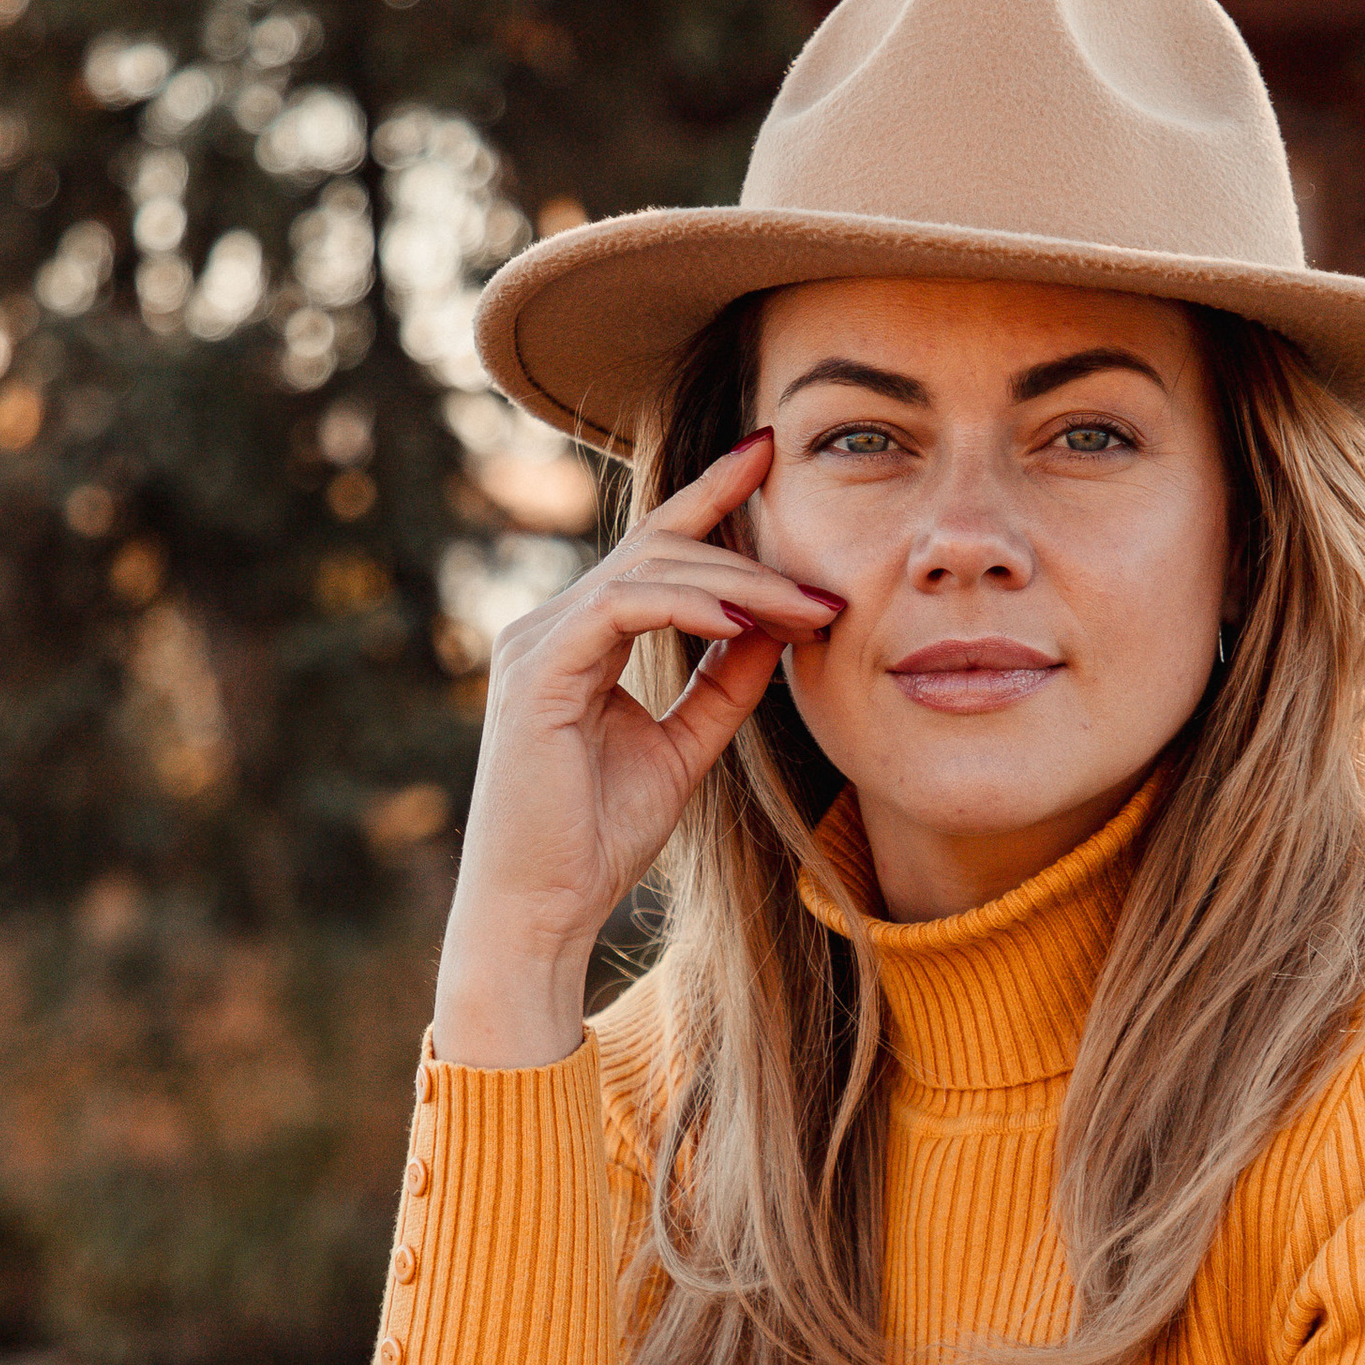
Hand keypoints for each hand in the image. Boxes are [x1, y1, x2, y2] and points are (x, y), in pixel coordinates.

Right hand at [431, 430, 839, 1066]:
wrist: (540, 912)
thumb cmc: (597, 841)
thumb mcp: (684, 749)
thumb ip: (725, 684)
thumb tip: (778, 626)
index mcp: (578, 639)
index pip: (654, 549)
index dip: (710, 494)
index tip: (768, 452)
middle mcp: (549, 626)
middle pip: (660, 549)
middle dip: (748, 548)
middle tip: (828, 581)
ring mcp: (537, 641)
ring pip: (648, 570)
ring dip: (738, 582)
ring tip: (808, 607)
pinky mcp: (539, 668)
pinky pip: (622, 605)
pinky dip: (691, 605)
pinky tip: (746, 619)